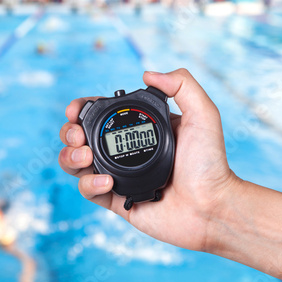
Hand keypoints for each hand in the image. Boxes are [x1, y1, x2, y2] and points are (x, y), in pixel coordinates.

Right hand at [58, 69, 240, 251]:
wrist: (212, 208)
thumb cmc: (210, 164)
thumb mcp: (203, 115)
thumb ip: (181, 85)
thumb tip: (146, 73)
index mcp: (139, 128)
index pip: (101, 114)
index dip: (82, 110)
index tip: (76, 110)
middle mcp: (125, 151)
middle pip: (80, 138)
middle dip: (69, 133)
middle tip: (77, 137)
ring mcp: (118, 175)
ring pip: (76, 164)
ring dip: (70, 157)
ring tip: (85, 158)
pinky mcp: (116, 200)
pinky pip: (89, 191)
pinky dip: (89, 184)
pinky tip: (106, 182)